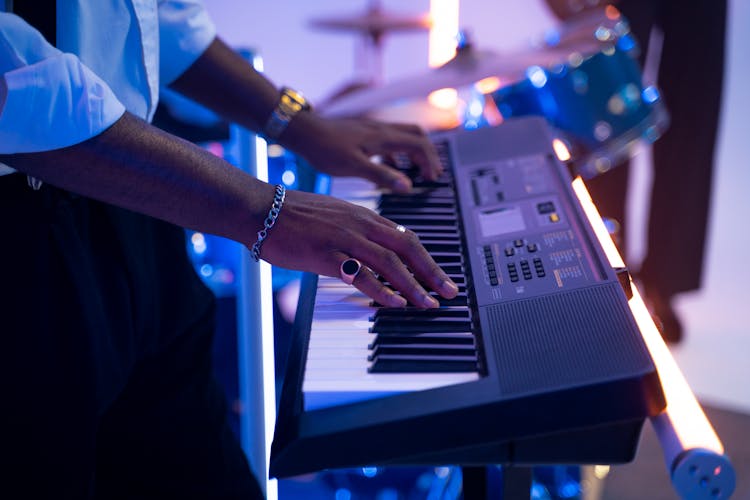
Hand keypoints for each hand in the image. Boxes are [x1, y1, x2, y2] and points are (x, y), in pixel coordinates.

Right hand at [258, 189, 457, 307]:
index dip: (427, 259)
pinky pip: (361, 273)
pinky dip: (381, 289)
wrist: (261, 210)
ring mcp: (344, 238)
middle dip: (431, 272)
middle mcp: (360, 225)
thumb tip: (375, 251)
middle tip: (447, 291)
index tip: (439, 276)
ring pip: (390, 263)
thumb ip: (357, 232)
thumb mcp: (334, 218)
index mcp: (364, 216)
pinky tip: (394, 302)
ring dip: (413, 285)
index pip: (406, 238)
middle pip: (407, 249)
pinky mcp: (326, 254)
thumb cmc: (293, 216)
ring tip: (427, 303)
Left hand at [289, 115, 443, 193]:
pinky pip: (388, 142)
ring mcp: (372, 130)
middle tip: (430, 174)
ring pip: (403, 137)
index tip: (432, 178)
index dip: (430, 161)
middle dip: (427, 154)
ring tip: (413, 174)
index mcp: (383, 137)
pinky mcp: (363, 134)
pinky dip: (395, 155)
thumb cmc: (325, 148)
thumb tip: (408, 187)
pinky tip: (388, 169)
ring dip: (412, 154)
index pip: (419, 144)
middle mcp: (381, 130)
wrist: (303, 131)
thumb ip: (382, 176)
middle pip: (416, 136)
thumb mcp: (354, 166)